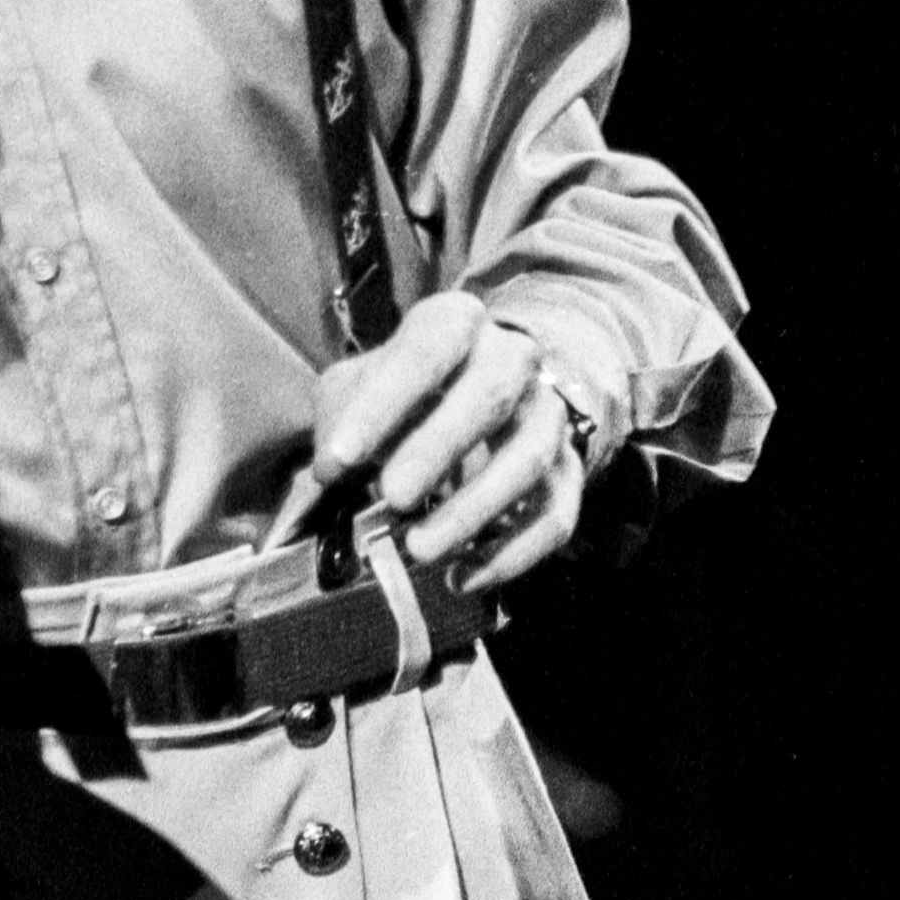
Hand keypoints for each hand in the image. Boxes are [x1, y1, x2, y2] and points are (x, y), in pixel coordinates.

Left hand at [303, 291, 588, 590]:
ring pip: (527, 460)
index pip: (426, 349)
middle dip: (437, 450)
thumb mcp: (357, 386)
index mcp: (457, 323)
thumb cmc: (403, 392)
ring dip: (472, 510)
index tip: (339, 456)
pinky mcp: (569, 470)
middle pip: (489, 397)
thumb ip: (340, 417)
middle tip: (392, 497)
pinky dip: (511, 553)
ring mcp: (547, 415)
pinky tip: (462, 577)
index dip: (382, 403)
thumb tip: (330, 471)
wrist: (477, 397)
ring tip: (420, 549)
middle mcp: (513, 359)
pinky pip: (555, 514)